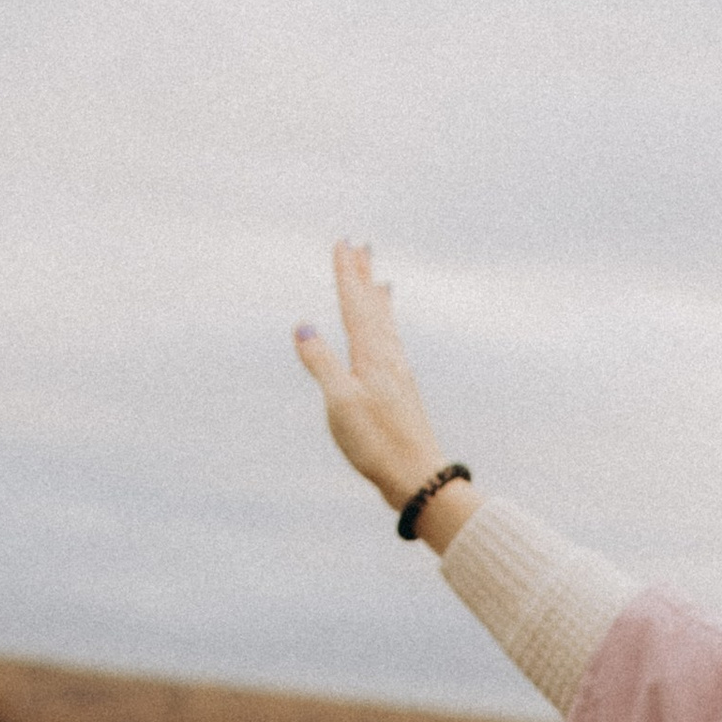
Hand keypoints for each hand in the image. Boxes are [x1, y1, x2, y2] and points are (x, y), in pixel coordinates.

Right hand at [293, 239, 470, 539]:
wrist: (418, 478)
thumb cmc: (376, 443)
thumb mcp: (340, 402)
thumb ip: (321, 362)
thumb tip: (302, 326)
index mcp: (371, 356)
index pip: (355, 305)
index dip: (347, 274)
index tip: (342, 243)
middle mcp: (388, 359)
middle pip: (373, 309)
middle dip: (363, 279)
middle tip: (360, 248)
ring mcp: (398, 376)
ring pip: (385, 328)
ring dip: (378, 302)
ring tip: (379, 282)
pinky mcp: (402, 395)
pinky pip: (392, 348)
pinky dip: (387, 332)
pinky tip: (389, 339)